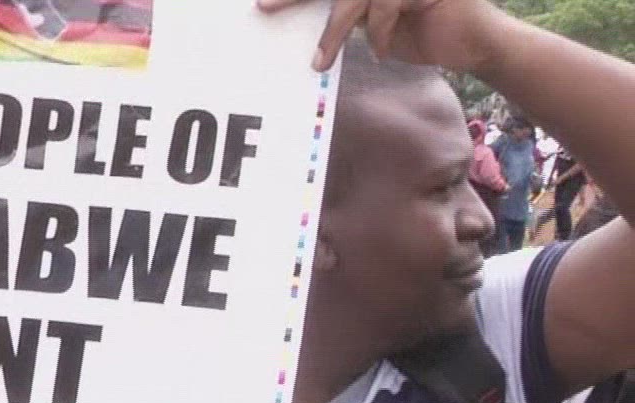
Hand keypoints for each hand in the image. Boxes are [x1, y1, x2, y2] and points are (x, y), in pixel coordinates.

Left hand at [256, 0, 508, 74]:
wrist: (474, 44)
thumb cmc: (422, 34)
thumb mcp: (374, 23)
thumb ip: (346, 13)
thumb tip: (301, 19)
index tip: (262, 1)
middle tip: (263, 6)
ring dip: (334, 30)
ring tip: (321, 61)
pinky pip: (385, 7)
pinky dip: (378, 33)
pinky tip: (382, 53)